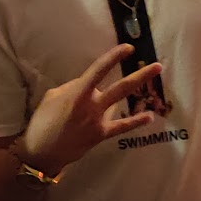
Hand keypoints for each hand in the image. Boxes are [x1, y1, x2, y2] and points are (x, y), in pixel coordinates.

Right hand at [17, 43, 162, 173]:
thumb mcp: (52, 97)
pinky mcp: (100, 134)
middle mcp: (92, 105)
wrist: (42, 153)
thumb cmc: (42, 122)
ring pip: (122, 102)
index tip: (128, 48)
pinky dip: (135, 121)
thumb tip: (85, 84)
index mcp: (78, 93)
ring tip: (151, 88)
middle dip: (141, 76)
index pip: (99, 70)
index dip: (114, 57)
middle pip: (121, 88)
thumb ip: (70, 87)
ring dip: (138, 92)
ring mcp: (98, 121)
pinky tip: (149, 117)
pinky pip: (121, 127)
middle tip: (158, 67)